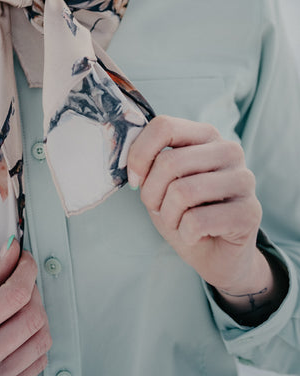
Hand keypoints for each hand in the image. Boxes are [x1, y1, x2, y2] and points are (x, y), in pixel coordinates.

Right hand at [0, 239, 50, 375]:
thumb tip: (9, 252)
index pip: (15, 294)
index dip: (26, 270)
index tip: (24, 258)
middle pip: (33, 317)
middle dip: (34, 289)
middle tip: (20, 279)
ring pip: (41, 341)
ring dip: (37, 314)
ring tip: (20, 305)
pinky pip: (38, 364)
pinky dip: (35, 341)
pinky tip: (18, 330)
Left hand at [126, 115, 264, 293]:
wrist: (216, 255)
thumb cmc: (185, 213)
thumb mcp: (161, 183)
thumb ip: (150, 162)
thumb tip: (131, 157)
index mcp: (206, 135)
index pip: (164, 126)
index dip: (139, 154)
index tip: (135, 180)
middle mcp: (229, 150)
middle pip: (169, 161)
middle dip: (151, 194)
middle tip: (158, 209)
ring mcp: (244, 179)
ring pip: (182, 192)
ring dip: (168, 216)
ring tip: (178, 222)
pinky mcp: (251, 212)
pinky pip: (197, 221)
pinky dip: (185, 233)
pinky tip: (196, 235)